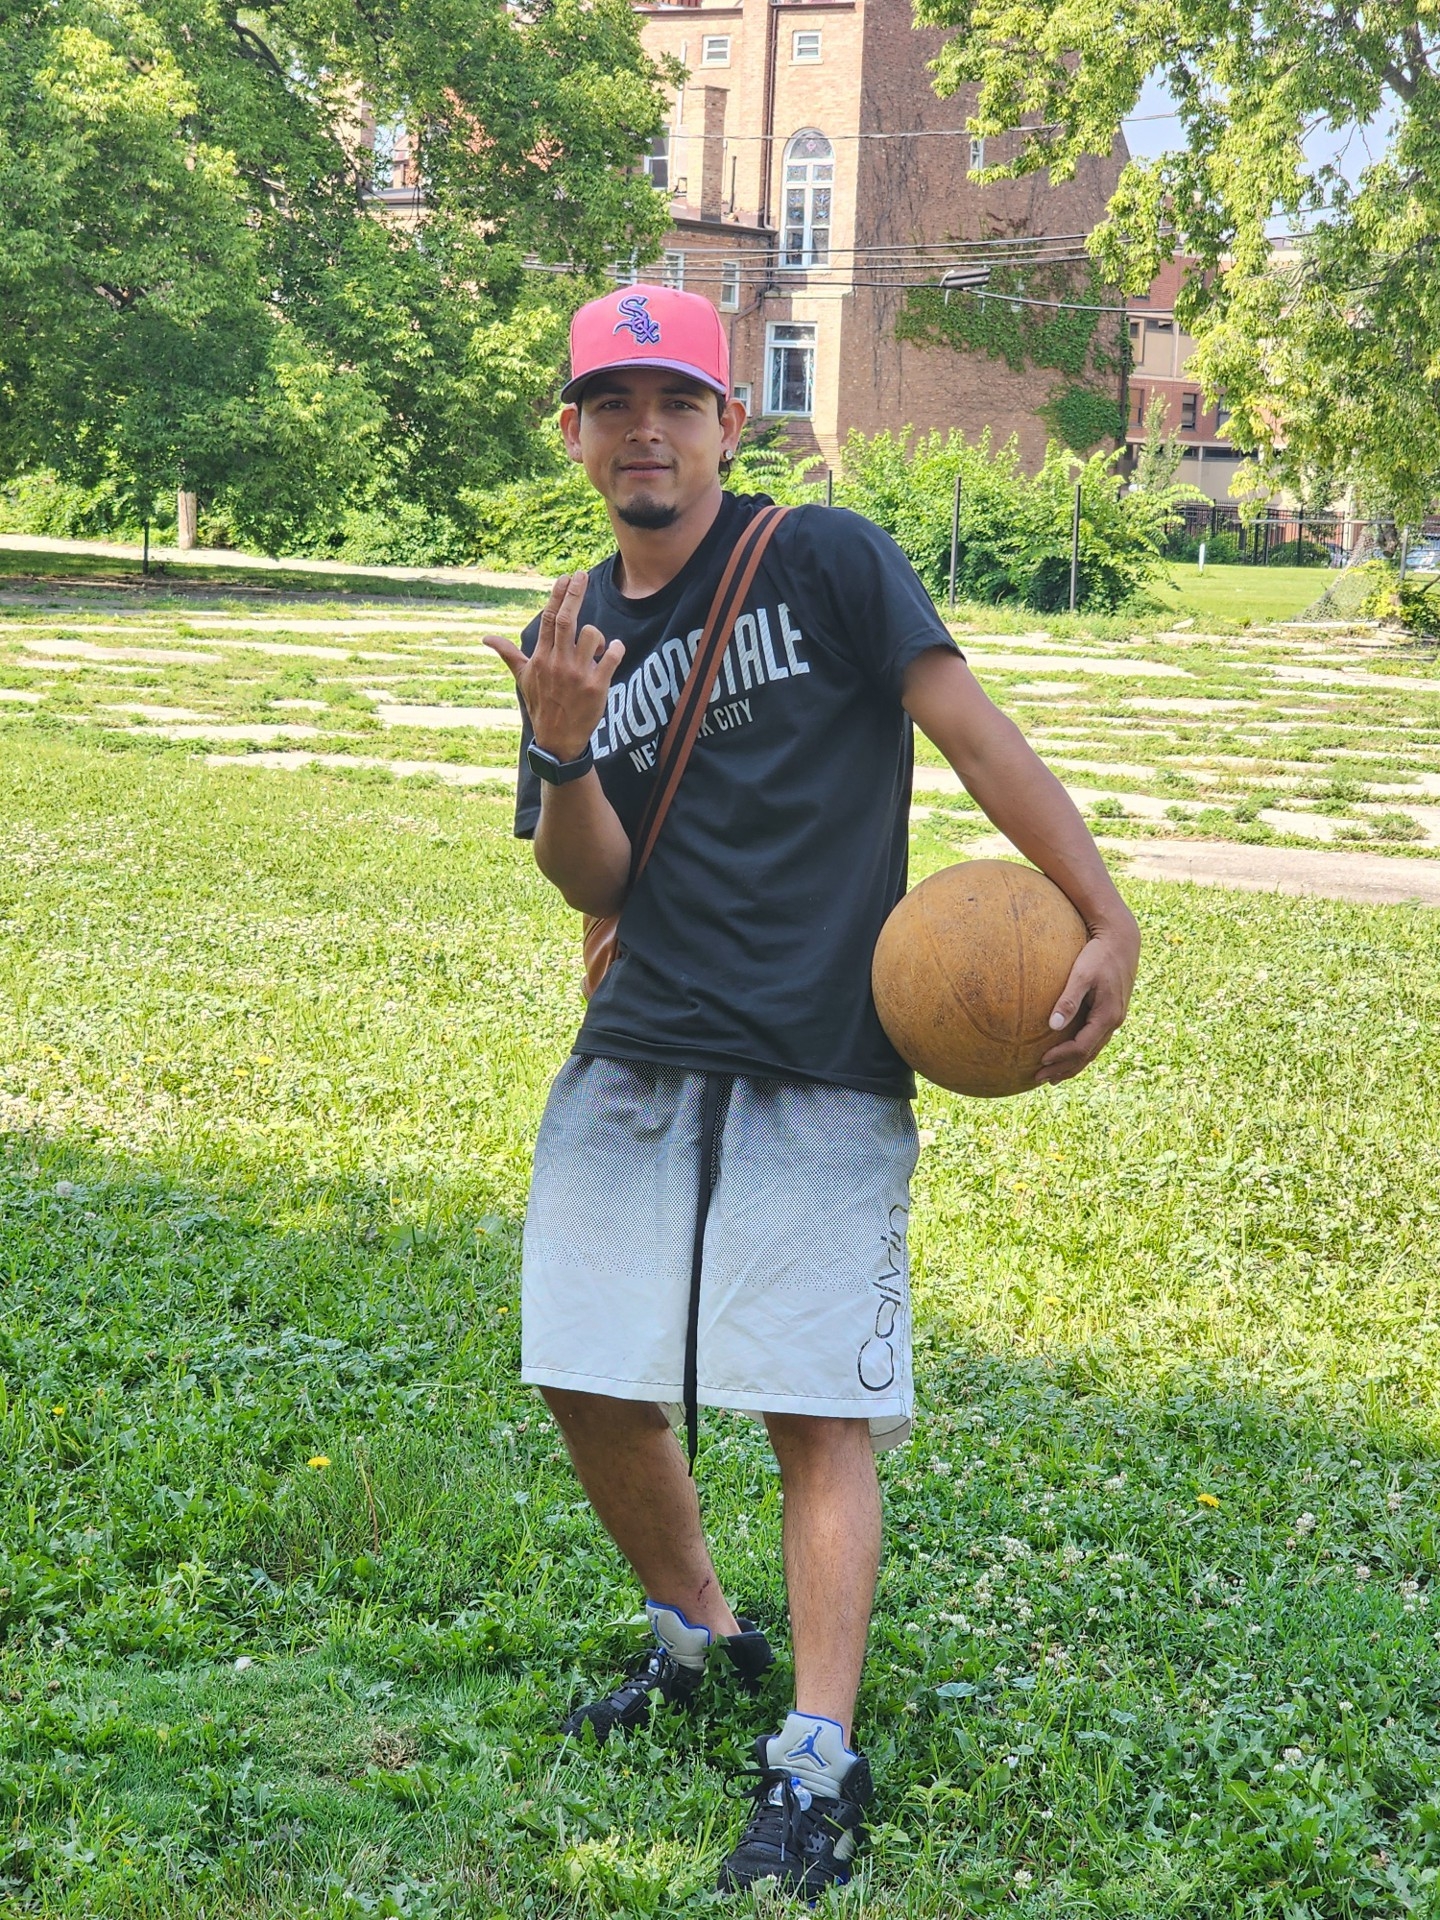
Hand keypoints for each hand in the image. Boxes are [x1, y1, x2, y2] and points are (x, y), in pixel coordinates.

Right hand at [485, 570, 624, 761]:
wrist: (558, 740)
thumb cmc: (541, 705)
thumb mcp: (522, 679)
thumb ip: (508, 654)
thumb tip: (485, 638)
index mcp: (541, 658)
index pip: (547, 619)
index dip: (557, 596)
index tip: (565, 577)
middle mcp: (557, 663)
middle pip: (566, 620)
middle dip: (575, 594)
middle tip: (582, 575)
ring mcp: (577, 674)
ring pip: (592, 636)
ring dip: (597, 636)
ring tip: (596, 648)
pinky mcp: (596, 686)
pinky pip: (612, 657)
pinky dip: (616, 649)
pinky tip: (615, 651)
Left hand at [1035, 911, 1139, 1085]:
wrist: (1121, 940)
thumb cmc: (1099, 955)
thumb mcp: (1082, 975)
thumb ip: (1068, 1000)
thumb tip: (1053, 1025)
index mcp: (1108, 1016)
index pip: (1081, 1047)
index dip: (1061, 1057)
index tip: (1040, 1062)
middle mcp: (1114, 1021)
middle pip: (1087, 1055)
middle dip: (1064, 1068)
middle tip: (1039, 1079)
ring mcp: (1114, 1018)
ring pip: (1092, 1050)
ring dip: (1072, 1064)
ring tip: (1052, 1076)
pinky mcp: (1110, 1012)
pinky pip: (1094, 1039)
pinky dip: (1080, 1052)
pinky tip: (1067, 1054)